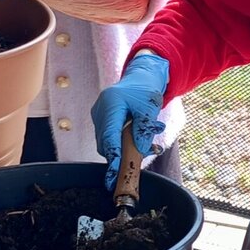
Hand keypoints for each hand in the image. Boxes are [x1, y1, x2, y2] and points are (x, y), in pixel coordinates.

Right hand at [90, 53, 169, 189]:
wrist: (141, 76)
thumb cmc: (146, 89)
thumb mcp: (150, 107)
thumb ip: (144, 128)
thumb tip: (139, 151)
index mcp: (110, 104)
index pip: (109, 135)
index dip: (113, 155)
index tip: (116, 172)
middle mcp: (100, 110)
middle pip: (106, 142)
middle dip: (121, 156)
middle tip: (136, 167)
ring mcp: (99, 115)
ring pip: (108, 142)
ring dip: (125, 150)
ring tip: (149, 149)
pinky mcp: (102, 120)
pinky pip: (110, 137)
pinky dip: (123, 144)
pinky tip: (140, 144)